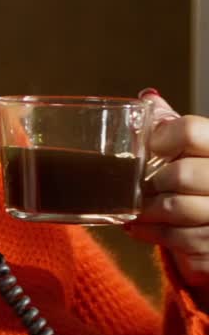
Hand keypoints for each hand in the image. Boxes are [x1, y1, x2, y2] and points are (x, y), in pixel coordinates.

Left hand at [126, 90, 208, 290]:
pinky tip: (136, 226)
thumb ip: (176, 125)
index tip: (150, 147)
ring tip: (132, 208)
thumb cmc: (203, 184)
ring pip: (175, 207)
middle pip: (180, 173)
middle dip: (152, 183)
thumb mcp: (196, 150)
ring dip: (145, 209)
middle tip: (138, 187)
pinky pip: (176, 237)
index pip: (190, 131)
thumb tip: (148, 97)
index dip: (163, 138)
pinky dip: (148, 231)